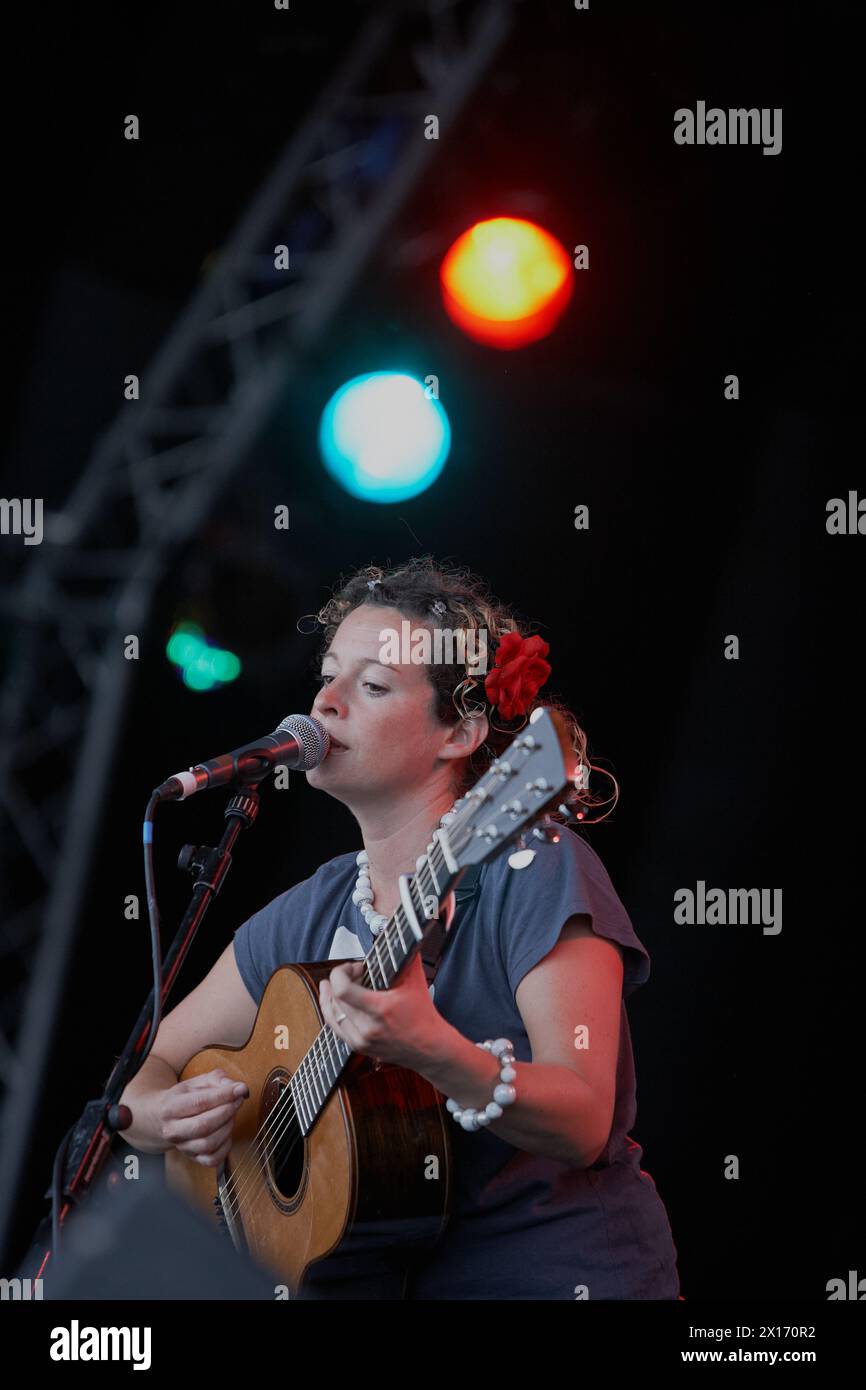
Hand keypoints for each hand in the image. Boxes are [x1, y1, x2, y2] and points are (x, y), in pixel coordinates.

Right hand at [157, 1069, 248, 1167]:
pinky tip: (227, 1132)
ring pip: (209, 1143)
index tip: (240, 1088)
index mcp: (170, 1107)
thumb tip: (237, 1088)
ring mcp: (182, 1147)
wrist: (163, 1118)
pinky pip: (213, 1159)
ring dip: (227, 1127)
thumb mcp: (196, 1082)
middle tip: (238, 1100)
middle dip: (227, 1111)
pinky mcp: (192, 1158)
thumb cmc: (184, 1098)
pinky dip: (226, 1146)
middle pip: (204, 1126)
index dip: (224, 1095)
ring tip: (231, 1114)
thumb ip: (217, 1080)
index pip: (200, 1102)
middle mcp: (172, 1130)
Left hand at [319, 951, 446, 1068]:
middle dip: (339, 981)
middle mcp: (368, 1028)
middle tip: (352, 973)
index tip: (352, 967)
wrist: (429, 1048)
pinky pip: (335, 1027)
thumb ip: (407, 954)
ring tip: (331, 983)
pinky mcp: (359, 1047)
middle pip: (336, 999)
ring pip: (331, 1014)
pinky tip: (332, 1001)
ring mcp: (362, 1040)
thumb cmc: (423, 1012)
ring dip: (329, 996)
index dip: (340, 973)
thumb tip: (407, 929)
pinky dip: (332, 1011)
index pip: (343, 990)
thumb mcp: (416, 980)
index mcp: (381, 1010)